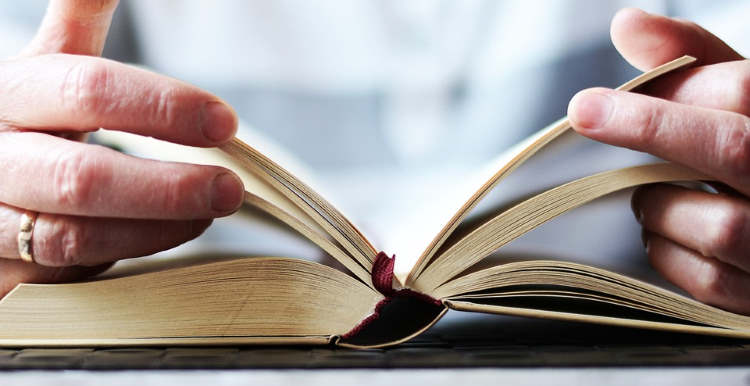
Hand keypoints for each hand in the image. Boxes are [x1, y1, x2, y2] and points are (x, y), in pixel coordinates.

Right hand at [0, 0, 244, 294]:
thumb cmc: (25, 119)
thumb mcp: (48, 66)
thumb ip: (79, 15)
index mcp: (11, 94)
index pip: (87, 90)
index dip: (161, 107)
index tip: (224, 122)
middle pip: (81, 177)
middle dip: (166, 186)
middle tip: (231, 188)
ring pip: (73, 235)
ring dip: (152, 229)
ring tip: (208, 214)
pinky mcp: (2, 271)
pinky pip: (68, 274)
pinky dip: (123, 257)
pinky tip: (165, 238)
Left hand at [568, 8, 749, 313]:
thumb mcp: (743, 99)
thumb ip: (694, 62)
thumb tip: (628, 24)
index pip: (743, 91)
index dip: (672, 90)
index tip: (594, 98)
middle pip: (734, 149)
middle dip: (652, 128)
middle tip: (586, 114)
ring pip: (718, 224)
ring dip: (659, 203)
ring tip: (651, 190)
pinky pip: (708, 280)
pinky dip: (667, 251)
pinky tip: (666, 231)